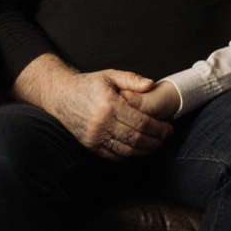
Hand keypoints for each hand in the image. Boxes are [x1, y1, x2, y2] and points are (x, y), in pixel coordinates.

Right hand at [49, 69, 173, 159]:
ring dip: (145, 150)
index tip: (168, 127)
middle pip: (136, 138)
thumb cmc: (89, 84)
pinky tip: (139, 149)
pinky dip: (129, 155)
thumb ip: (132, 79)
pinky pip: (114, 156)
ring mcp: (94, 137)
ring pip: (127, 150)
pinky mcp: (90, 146)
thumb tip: (152, 85)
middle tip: (166, 137)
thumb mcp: (110, 75)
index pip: (141, 121)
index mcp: (109, 104)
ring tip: (156, 144)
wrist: (61, 95)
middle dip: (156, 140)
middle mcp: (101, 123)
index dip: (159, 127)